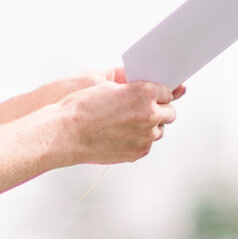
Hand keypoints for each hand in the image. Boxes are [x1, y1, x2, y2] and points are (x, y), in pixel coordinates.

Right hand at [59, 68, 183, 164]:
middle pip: (170, 113)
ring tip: (130, 124)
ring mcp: (146, 136)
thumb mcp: (109, 86)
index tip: (155, 96)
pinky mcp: (139, 152)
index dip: (160, 93)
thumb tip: (146, 94)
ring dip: (150, 127)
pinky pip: (147, 144)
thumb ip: (132, 90)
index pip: (166, 92)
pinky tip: (123, 135)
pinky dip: (139, 140)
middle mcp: (150, 114)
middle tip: (145, 111)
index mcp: (145, 93)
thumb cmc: (83, 106)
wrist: (67, 133)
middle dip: (160, 110)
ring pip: (159, 131)